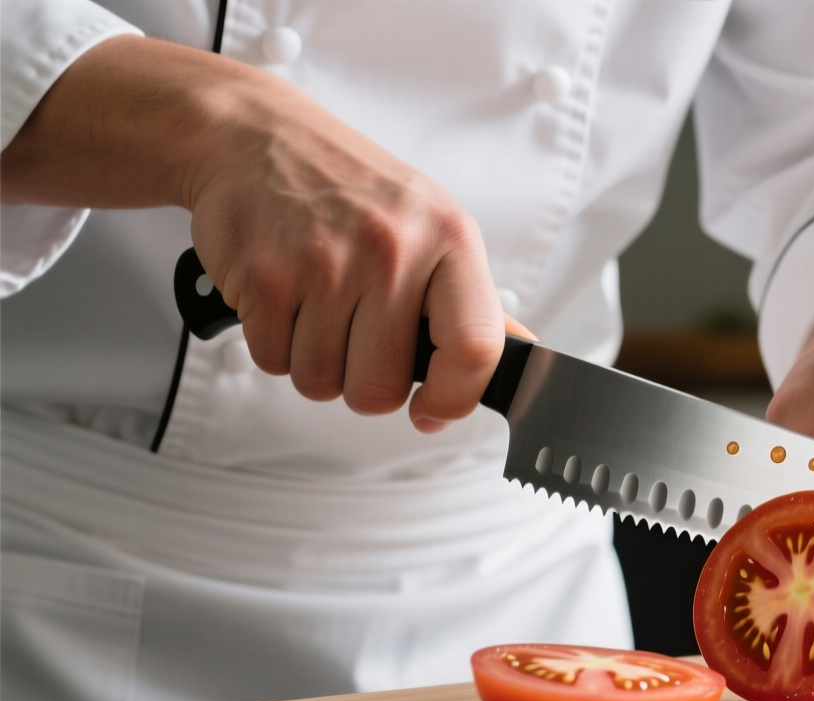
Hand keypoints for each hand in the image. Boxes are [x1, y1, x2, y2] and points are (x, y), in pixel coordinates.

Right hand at [1, 36, 523, 431]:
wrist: (253, 135)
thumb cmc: (350, 188)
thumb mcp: (431, 225)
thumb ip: (471, 300)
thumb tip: (517, 355)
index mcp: (449, 239)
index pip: (475, 350)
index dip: (454, 399)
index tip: (432, 409)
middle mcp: (391, 250)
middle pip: (382, 389)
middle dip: (365, 381)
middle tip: (357, 335)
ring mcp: (324, 264)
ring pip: (323, 383)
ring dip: (316, 361)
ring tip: (318, 305)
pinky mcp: (264, 277)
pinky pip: (274, 362)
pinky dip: (275, 344)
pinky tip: (286, 296)